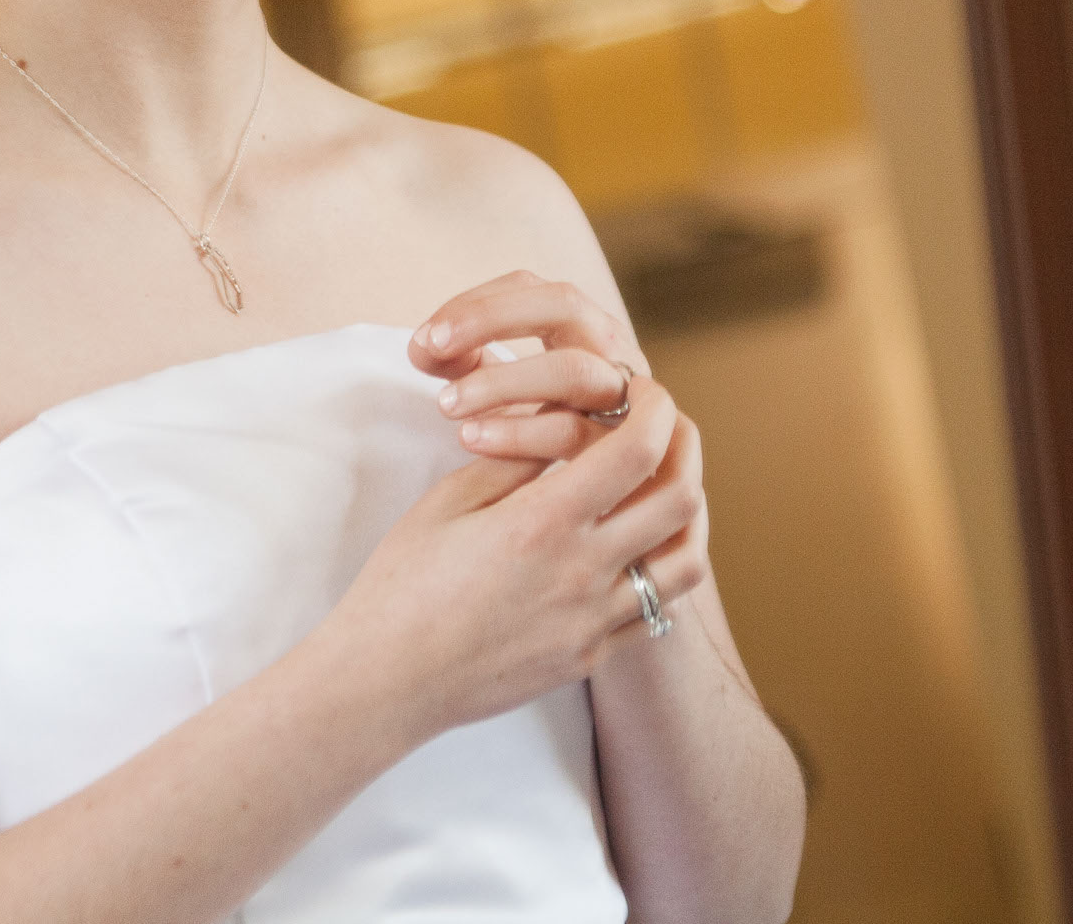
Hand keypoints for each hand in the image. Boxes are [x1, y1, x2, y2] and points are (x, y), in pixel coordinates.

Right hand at [319, 365, 708, 743]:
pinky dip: (657, 569)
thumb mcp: (449, 502)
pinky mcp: (587, 657)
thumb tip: (566, 416)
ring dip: (688, 515)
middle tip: (666, 428)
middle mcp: (582, 575)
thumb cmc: (402, 584)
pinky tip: (632, 548)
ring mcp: (592, 624)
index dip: (655, 410)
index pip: (636, 451)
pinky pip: (653, 610)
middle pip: (681, 500)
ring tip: (662, 488)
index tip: (645, 392)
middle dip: (685, 449)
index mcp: (543, 524)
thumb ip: (515, 457)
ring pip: (685, 563)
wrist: (385, 682)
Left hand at [409, 269, 644, 465]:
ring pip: (572, 370)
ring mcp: (625, 393)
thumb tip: (421, 347)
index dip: (475, 303)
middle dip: (491, 320)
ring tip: (445, 405)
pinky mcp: (625, 444)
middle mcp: (611, 347)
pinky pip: (575, 430)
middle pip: (562, 305)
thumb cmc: (545, 427)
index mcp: (579, 324)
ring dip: (503, 381)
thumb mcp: (503, 385)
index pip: (529, 286)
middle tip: (432, 346)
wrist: (611, 489)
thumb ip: (463, 362)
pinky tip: (473, 440)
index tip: (425, 337)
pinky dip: (521, 433)